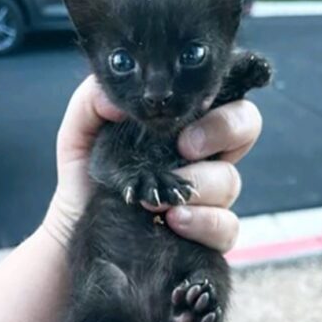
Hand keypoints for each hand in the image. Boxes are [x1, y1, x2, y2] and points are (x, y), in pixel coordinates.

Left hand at [42, 75, 261, 252]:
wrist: (74, 228)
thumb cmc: (84, 174)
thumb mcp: (79, 130)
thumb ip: (92, 99)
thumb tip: (120, 99)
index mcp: (180, 123)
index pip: (221, 91)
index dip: (219, 90)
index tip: (187, 107)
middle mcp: (203, 154)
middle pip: (246, 125)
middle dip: (224, 129)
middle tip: (184, 146)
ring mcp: (210, 193)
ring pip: (231, 179)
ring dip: (196, 184)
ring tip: (155, 199)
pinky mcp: (209, 232)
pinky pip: (228, 226)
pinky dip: (203, 221)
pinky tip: (172, 220)